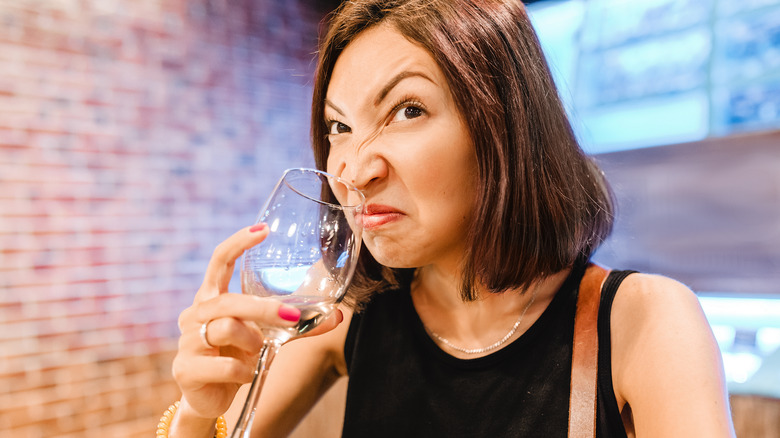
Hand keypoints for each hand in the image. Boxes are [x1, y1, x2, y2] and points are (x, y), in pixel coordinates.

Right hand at [170, 225, 343, 425]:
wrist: (210, 398)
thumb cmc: (237, 355)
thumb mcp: (267, 335)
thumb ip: (297, 325)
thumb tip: (338, 316)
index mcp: (211, 298)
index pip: (219, 261)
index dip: (238, 243)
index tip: (263, 230)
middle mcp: (195, 314)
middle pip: (228, 300)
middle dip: (263, 308)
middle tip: (292, 317)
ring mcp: (187, 341)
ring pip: (226, 329)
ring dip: (253, 342)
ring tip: (258, 351)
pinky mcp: (186, 369)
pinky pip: (226, 366)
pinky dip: (244, 371)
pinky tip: (245, 375)